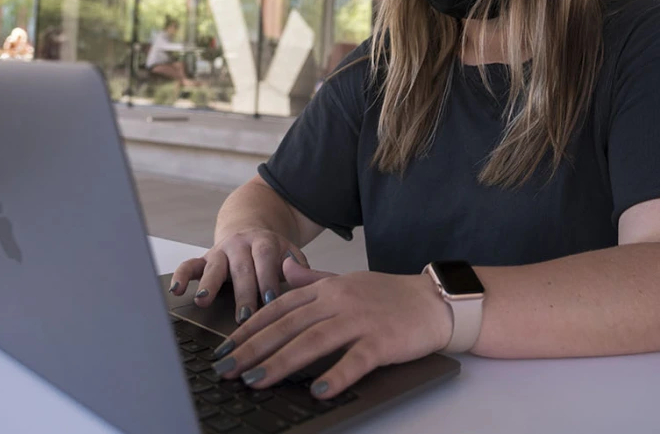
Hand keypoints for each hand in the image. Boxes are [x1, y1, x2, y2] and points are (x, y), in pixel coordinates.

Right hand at [169, 228, 308, 323]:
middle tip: (243, 317)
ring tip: (202, 301)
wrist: (251, 231)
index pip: (265, 260)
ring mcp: (220, 251)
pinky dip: (181, 276)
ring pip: (213, 266)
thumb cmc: (274, 254)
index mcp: (264, 242)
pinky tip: (176, 290)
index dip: (267, 280)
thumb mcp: (291, 253)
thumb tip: (301, 276)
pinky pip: (189, 265)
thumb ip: (299, 265)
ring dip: (208, 284)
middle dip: (242, 293)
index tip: (271, 302)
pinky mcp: (203, 259)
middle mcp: (240, 244)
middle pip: (240, 268)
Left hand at [209, 256, 452, 399]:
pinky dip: (336, 374)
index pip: (279, 307)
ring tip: (255, 381)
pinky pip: (356, 359)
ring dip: (281, 363)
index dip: (249, 328)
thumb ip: (313, 279)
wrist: (434, 301)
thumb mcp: (346, 282)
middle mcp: (338, 301)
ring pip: (313, 341)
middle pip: (288, 325)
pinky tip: (317, 391)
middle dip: (253, 349)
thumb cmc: (389, 296)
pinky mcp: (382, 340)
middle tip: (226, 369)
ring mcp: (360, 319)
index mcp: (327, 289)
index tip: (225, 347)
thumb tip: (283, 269)